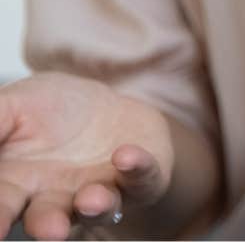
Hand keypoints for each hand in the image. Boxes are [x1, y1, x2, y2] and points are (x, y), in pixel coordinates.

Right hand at [1, 73, 173, 240]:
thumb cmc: (49, 110)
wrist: (105, 103)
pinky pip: (142, 178)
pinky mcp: (140, 178)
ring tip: (89, 200)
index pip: (3, 203)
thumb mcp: (14, 105)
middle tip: (49, 231)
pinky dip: (137, 169)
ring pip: (96, 208)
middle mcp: (56, 197)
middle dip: (46, 225)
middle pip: (47, 217)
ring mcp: (99, 190)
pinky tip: (127, 157)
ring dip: (94, 206)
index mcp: (16, 184)